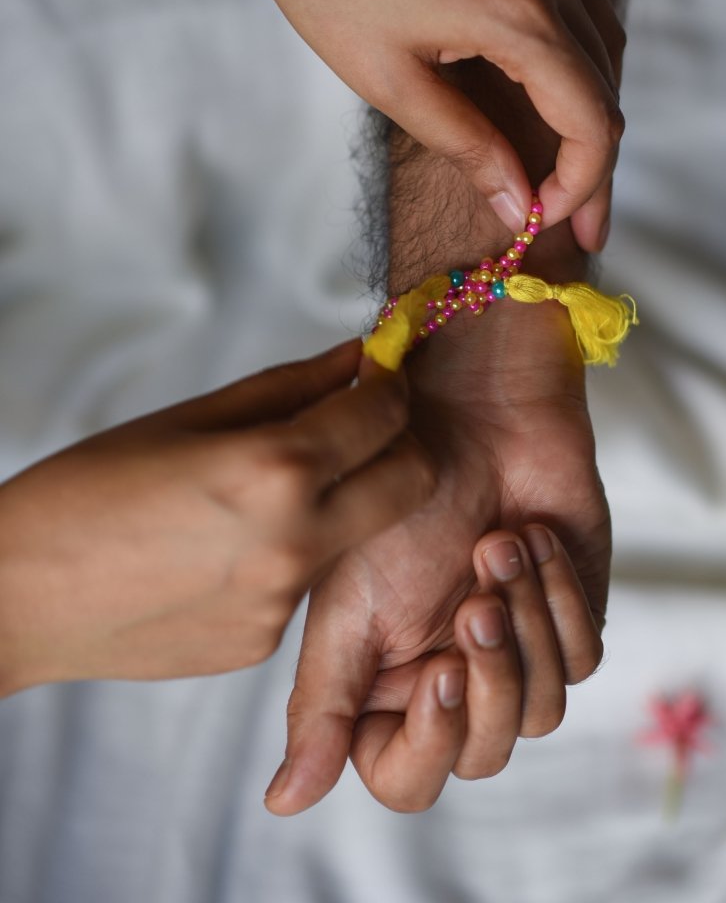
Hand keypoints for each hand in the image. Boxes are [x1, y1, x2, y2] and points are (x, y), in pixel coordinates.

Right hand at [0, 341, 433, 695]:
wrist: (17, 599)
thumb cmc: (87, 491)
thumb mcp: (188, 418)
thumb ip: (289, 387)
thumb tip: (355, 357)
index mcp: (275, 469)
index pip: (386, 413)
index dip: (390, 382)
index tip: (379, 371)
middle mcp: (297, 542)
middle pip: (412, 481)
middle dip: (402, 443)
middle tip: (363, 424)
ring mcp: (285, 603)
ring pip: (358, 533)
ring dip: (343, 500)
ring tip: (266, 488)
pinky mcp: (266, 644)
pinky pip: (306, 582)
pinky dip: (292, 552)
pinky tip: (227, 546)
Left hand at [199, 0, 624, 247]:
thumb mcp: (393, 81)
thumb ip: (467, 146)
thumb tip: (517, 205)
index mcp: (519, 13)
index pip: (592, 120)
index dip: (580, 185)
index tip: (542, 221)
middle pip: (606, 87)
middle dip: (593, 164)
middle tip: (577, 226)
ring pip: (603, 44)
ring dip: (591, 110)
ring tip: (566, 171)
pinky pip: (579, 4)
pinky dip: (576, 60)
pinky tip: (549, 95)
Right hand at [265, 300, 609, 812]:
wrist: (473, 410)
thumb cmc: (398, 494)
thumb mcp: (344, 601)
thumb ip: (322, 703)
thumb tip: (282, 803)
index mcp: (387, 684)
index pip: (406, 778)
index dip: (428, 742)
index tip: (440, 672)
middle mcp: (452, 678)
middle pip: (484, 753)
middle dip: (490, 678)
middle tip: (473, 600)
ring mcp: (514, 650)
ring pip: (541, 710)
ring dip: (524, 624)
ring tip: (499, 546)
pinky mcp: (568, 617)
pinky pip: (583, 655)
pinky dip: (560, 598)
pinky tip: (532, 540)